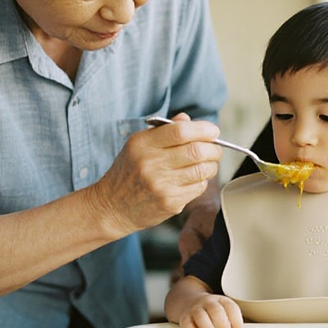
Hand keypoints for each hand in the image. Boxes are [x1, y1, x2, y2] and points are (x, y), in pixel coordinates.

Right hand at [90, 114, 221, 236]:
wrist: (112, 207)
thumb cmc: (129, 172)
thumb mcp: (138, 145)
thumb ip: (164, 130)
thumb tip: (189, 120)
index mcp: (143, 144)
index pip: (181, 131)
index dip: (204, 129)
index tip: (213, 131)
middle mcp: (151, 164)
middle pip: (197, 151)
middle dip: (214, 148)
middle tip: (215, 149)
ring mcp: (161, 185)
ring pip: (203, 170)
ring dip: (212, 165)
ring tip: (206, 164)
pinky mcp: (170, 202)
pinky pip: (199, 187)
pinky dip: (202, 181)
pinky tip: (192, 180)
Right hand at [178, 293, 244, 327]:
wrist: (190, 302)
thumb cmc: (212, 312)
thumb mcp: (225, 313)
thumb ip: (231, 325)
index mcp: (221, 300)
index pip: (231, 308)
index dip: (237, 323)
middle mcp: (208, 302)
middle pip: (216, 311)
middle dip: (223, 326)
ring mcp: (195, 309)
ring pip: (201, 317)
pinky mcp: (185, 318)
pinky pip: (188, 325)